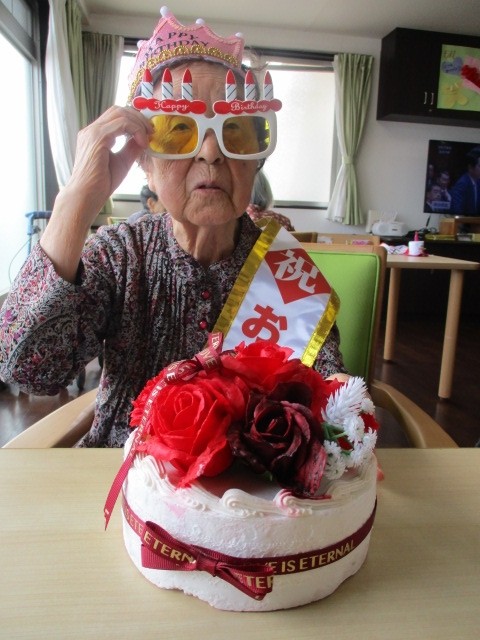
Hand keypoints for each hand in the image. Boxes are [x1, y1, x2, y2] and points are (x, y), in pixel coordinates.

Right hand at [67, 106, 152, 221]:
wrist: (86, 196)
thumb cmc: (101, 184)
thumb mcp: (122, 162)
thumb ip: (131, 148)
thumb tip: (144, 138)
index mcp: (96, 134)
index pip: (116, 116)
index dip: (135, 120)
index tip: (148, 133)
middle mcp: (92, 130)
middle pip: (118, 110)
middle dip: (138, 118)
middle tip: (151, 132)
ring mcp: (92, 132)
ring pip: (120, 113)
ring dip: (138, 123)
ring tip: (148, 137)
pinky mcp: (97, 138)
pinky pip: (121, 124)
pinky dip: (135, 130)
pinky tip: (142, 143)